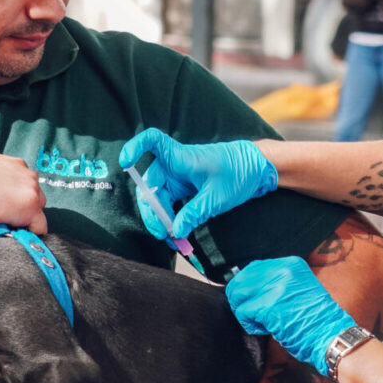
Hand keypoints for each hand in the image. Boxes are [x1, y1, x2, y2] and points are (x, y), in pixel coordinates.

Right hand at [0, 150, 47, 234]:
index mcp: (13, 164)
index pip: (23, 185)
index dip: (14, 199)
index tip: (2, 208)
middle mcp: (27, 174)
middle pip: (34, 198)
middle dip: (22, 209)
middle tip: (2, 220)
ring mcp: (31, 190)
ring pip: (37, 213)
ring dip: (24, 221)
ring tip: (4, 229)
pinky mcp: (30, 208)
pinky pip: (39, 228)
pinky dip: (28, 235)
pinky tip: (11, 238)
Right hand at [119, 128, 277, 239]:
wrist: (256, 170)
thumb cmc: (238, 173)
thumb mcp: (217, 196)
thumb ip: (194, 213)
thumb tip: (176, 231)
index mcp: (180, 157)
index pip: (152, 141)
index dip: (135, 147)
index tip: (126, 163)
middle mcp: (174, 166)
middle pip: (149, 186)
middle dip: (152, 212)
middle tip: (163, 234)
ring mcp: (178, 179)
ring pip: (158, 200)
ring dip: (162, 220)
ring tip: (174, 241)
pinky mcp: (184, 190)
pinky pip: (169, 205)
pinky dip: (171, 220)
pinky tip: (178, 236)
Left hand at [226, 257, 355, 375]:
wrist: (330, 335)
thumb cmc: (316, 319)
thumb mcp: (299, 288)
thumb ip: (278, 282)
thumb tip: (249, 286)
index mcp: (291, 264)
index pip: (254, 267)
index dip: (248, 286)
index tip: (252, 300)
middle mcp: (282, 270)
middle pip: (242, 279)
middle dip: (241, 298)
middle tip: (251, 313)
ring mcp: (275, 287)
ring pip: (238, 294)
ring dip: (244, 311)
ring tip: (260, 322)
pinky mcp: (268, 306)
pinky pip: (243, 312)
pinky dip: (249, 324)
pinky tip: (264, 329)